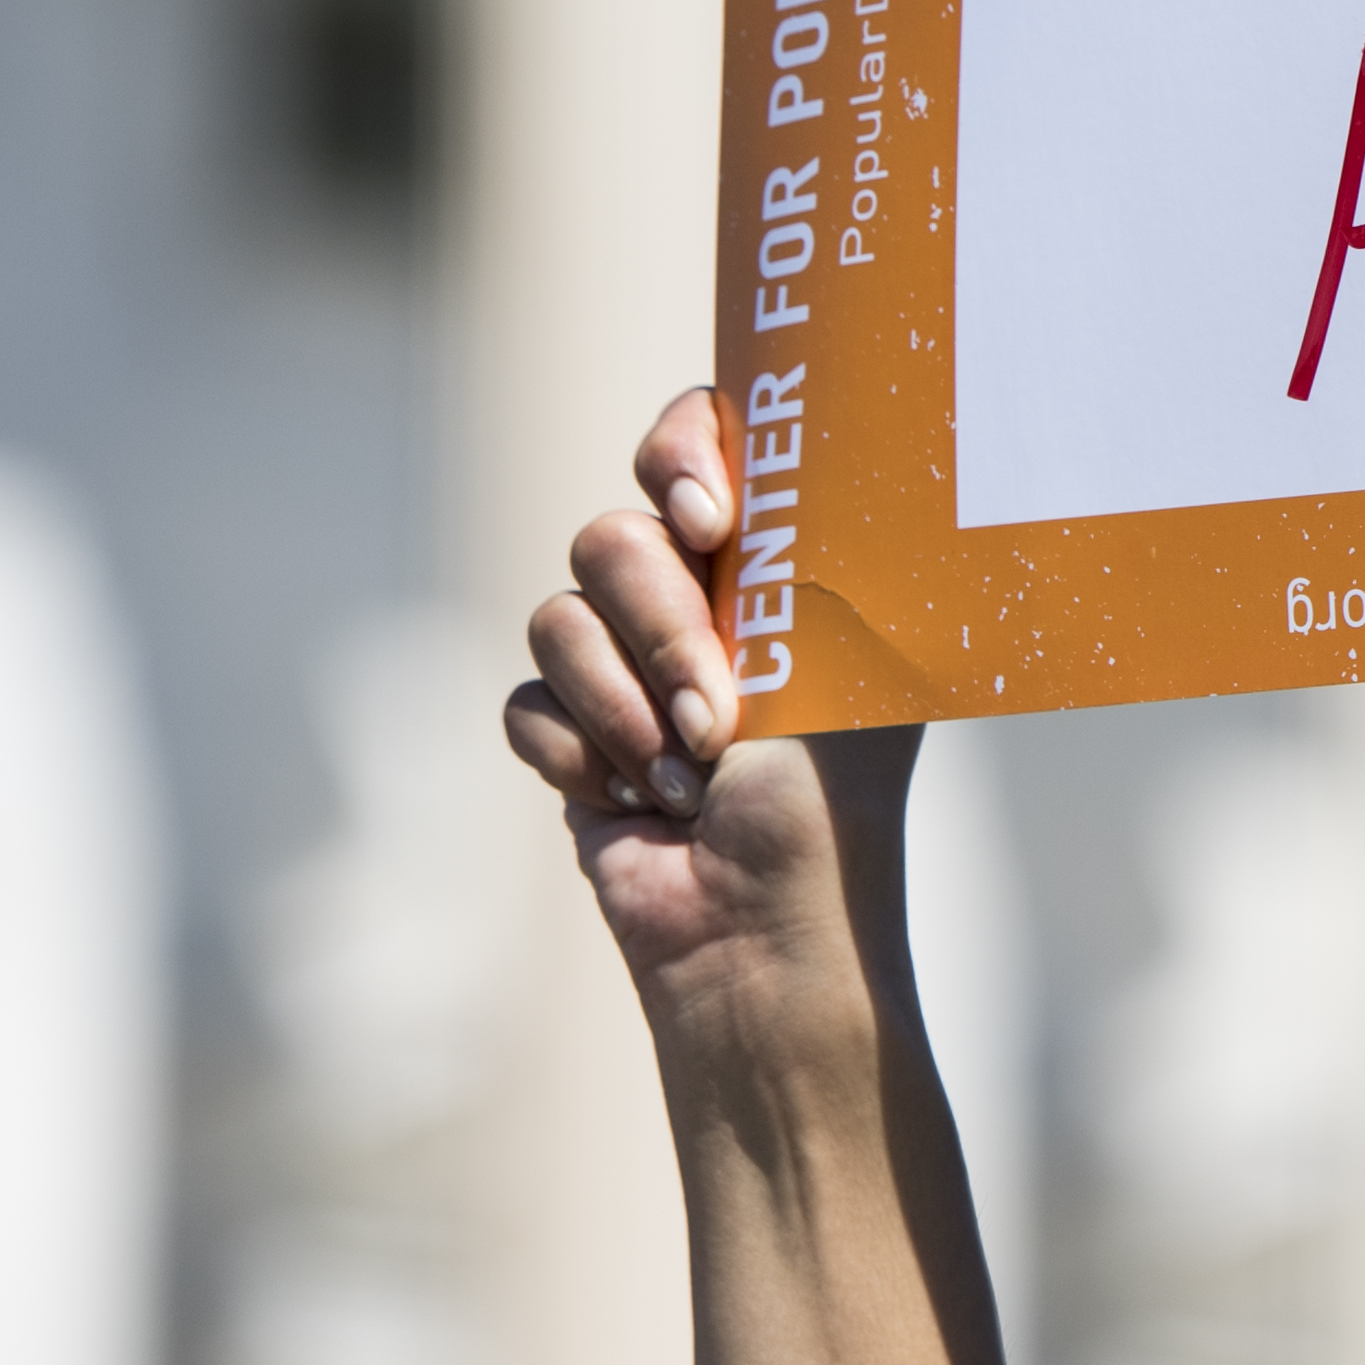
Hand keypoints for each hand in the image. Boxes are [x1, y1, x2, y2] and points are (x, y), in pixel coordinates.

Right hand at [502, 386, 903, 1039]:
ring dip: (625, 708)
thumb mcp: (838, 653)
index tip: (708, 518)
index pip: (700, 441)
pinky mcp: (568, 731)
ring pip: (558, 617)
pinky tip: (638, 804)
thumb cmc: (829, 793)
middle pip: (611, 535)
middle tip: (718, 711)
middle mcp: (696, 598)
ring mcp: (624, 663)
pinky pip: (526, 701)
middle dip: (660, 627)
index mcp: (772, 561)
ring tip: (690, 776)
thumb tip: (785, 447)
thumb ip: (798, 547)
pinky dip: (581, 758)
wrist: (761, 923)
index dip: (680, 454)